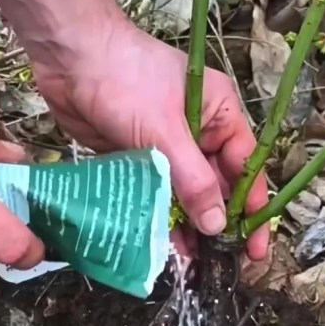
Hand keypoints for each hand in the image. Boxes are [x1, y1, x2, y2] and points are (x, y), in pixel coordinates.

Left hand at [33, 23, 269, 260]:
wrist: (70, 59)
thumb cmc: (126, 79)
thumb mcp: (166, 131)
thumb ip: (193, 180)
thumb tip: (217, 224)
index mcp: (219, 114)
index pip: (246, 168)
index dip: (252, 208)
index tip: (255, 246)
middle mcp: (198, 133)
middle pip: (216, 188)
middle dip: (218, 225)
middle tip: (222, 266)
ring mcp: (166, 148)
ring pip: (184, 197)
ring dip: (187, 229)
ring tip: (190, 266)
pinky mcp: (137, 161)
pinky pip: (154, 197)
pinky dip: (158, 220)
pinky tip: (160, 247)